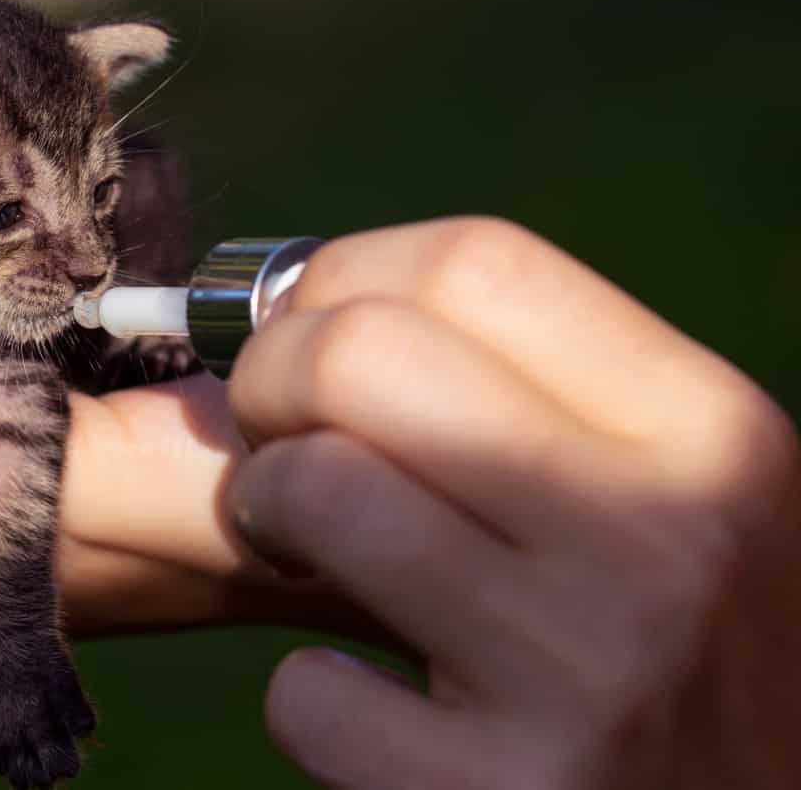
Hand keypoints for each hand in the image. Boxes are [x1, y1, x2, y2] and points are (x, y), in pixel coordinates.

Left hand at [225, 217, 800, 788]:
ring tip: (297, 546)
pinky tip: (377, 711)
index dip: (344, 278)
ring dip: (262, 513)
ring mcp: (589, 674)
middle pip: (359, 351)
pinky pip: (309, 691)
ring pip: (312, 488)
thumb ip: (548, 397)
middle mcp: (665, 534)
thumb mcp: (689, 500)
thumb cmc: (694, 652)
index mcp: (711, 430)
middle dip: (266, 379)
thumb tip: (327, 301)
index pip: (474, 260)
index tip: (310, 328)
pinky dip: (312, 698)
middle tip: (274, 436)